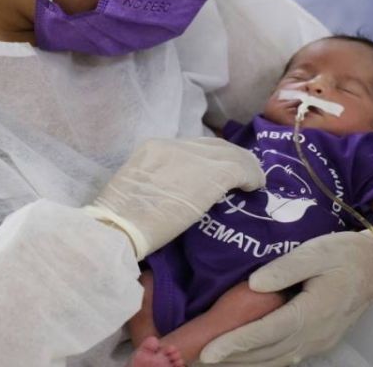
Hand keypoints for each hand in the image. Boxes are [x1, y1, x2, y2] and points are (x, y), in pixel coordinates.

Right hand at [85, 138, 264, 259]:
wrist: (118, 227)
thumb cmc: (119, 220)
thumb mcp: (137, 189)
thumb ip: (158, 182)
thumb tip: (176, 193)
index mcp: (152, 148)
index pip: (190, 147)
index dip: (207, 159)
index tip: (216, 173)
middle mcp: (174, 145)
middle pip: (211, 146)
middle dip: (228, 159)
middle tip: (240, 176)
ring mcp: (193, 157)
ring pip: (229, 154)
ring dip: (243, 167)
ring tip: (252, 182)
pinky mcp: (211, 174)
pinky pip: (241, 168)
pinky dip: (251, 176)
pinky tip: (254, 187)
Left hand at [198, 229, 372, 365]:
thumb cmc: (344, 255)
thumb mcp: (315, 252)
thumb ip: (284, 269)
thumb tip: (253, 286)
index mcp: (313, 311)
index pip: (267, 332)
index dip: (236, 343)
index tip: (209, 351)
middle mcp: (316, 334)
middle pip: (267, 353)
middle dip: (232, 359)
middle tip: (197, 360)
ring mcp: (319, 342)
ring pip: (276, 360)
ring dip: (244, 364)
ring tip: (213, 362)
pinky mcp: (318, 342)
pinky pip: (285, 357)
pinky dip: (261, 361)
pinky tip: (241, 359)